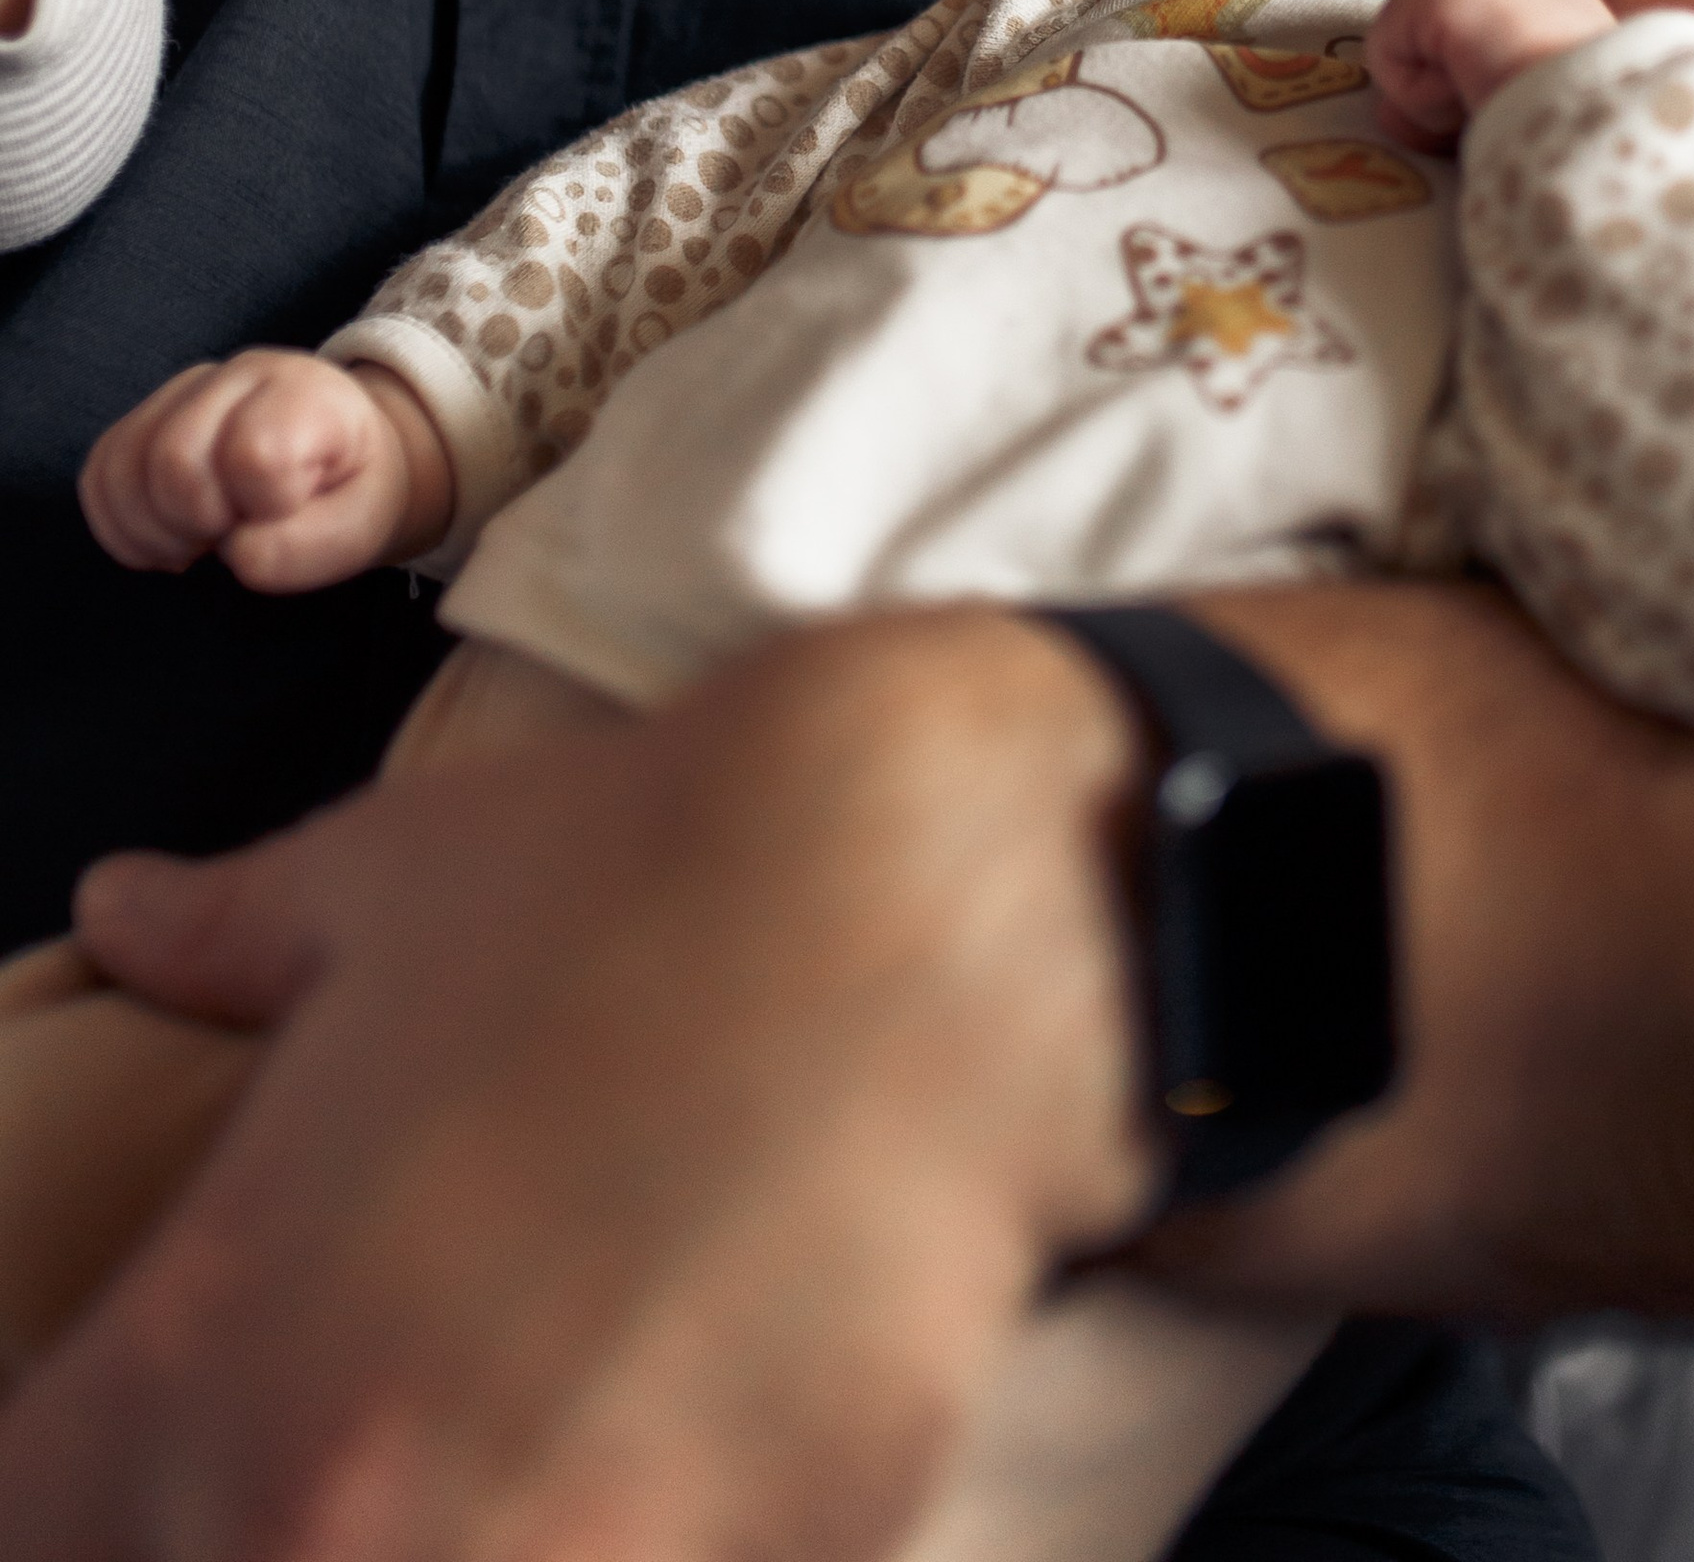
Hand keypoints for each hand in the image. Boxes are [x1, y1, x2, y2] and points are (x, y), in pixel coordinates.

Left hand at [0, 611, 1155, 1559]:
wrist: (935, 892)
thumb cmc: (650, 868)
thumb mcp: (392, 883)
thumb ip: (226, 935)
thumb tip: (122, 908)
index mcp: (208, 1356)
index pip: (43, 1531)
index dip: (93, 1483)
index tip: (179, 1438)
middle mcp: (337, 1513)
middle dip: (277, 1522)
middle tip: (396, 1429)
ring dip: (487, 1542)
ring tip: (549, 1440)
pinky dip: (665, 1536)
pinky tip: (692, 1444)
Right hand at [78, 351, 455, 588]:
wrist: (337, 459)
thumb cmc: (349, 493)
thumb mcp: (362, 526)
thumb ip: (313, 545)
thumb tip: (238, 553)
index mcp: (305, 392)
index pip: (255, 451)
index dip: (265, 507)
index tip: (286, 512)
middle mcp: (239, 376)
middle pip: (173, 460)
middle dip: (200, 523)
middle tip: (235, 532)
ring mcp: (184, 391)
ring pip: (124, 467)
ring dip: (156, 530)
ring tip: (203, 539)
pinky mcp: (143, 419)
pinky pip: (99, 474)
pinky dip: (123, 526)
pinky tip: (169, 537)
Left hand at [1366, 0, 1614, 148]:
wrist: (1611, 121)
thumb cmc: (1583, 126)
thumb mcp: (1519, 101)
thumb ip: (1455, 96)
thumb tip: (1388, 116)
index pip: (1454, 30)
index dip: (1463, 79)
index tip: (1512, 99)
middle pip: (1421, 37)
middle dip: (1443, 84)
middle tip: (1501, 103)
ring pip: (1403, 50)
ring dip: (1437, 96)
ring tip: (1499, 97)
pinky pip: (1388, 59)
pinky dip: (1421, 97)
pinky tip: (1478, 90)